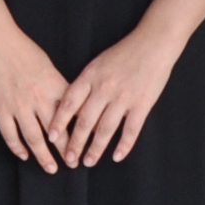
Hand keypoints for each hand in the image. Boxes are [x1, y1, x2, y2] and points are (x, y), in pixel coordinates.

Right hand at [0, 26, 75, 172]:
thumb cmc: (26, 52)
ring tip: (51, 168)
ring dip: (44, 157)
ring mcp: (18, 106)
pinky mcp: (1, 109)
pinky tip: (24, 155)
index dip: (82, 134)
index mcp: (54, 88)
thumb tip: (73, 109)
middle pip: (56, 133)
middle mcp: (38, 99)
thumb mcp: (50, 68)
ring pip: (34, 139)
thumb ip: (60, 89)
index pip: (72, 117)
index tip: (89, 146)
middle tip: (74, 164)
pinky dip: (17, 147)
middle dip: (67, 151)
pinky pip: (10, 134)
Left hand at [48, 29, 184, 167]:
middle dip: (75, 142)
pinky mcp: (142, 104)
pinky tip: (117, 156)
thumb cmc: (123, 53)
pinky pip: (131, 129)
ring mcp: (123, 97)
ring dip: (96, 148)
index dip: (59, 121)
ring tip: (88, 161)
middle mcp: (104, 88)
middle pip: (85, 120)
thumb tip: (73, 110)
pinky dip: (124, 145)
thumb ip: (85, 85)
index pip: (69, 103)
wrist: (153, 43)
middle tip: (69, 159)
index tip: (51, 137)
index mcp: (90, 77)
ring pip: (105, 129)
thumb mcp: (97, 64)